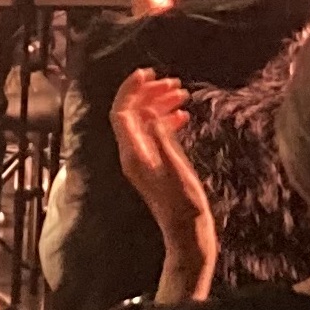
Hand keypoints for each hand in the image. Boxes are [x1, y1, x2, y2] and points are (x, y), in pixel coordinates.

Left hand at [107, 69, 216, 297]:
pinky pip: (155, 133)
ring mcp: (143, 160)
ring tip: (182, 93)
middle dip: (149, 92)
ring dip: (159, 103)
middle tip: (173, 82)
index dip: (130, 90)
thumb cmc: (185, 208)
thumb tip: (150, 114)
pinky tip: (183, 115)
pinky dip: (166, 119)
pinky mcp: (155, 164)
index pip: (121, 113)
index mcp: (133, 154)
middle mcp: (132, 155)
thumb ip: (162, 141)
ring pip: (144, 121)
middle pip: (131, 113)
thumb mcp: (176, 171)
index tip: (149, 73)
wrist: (188, 236)